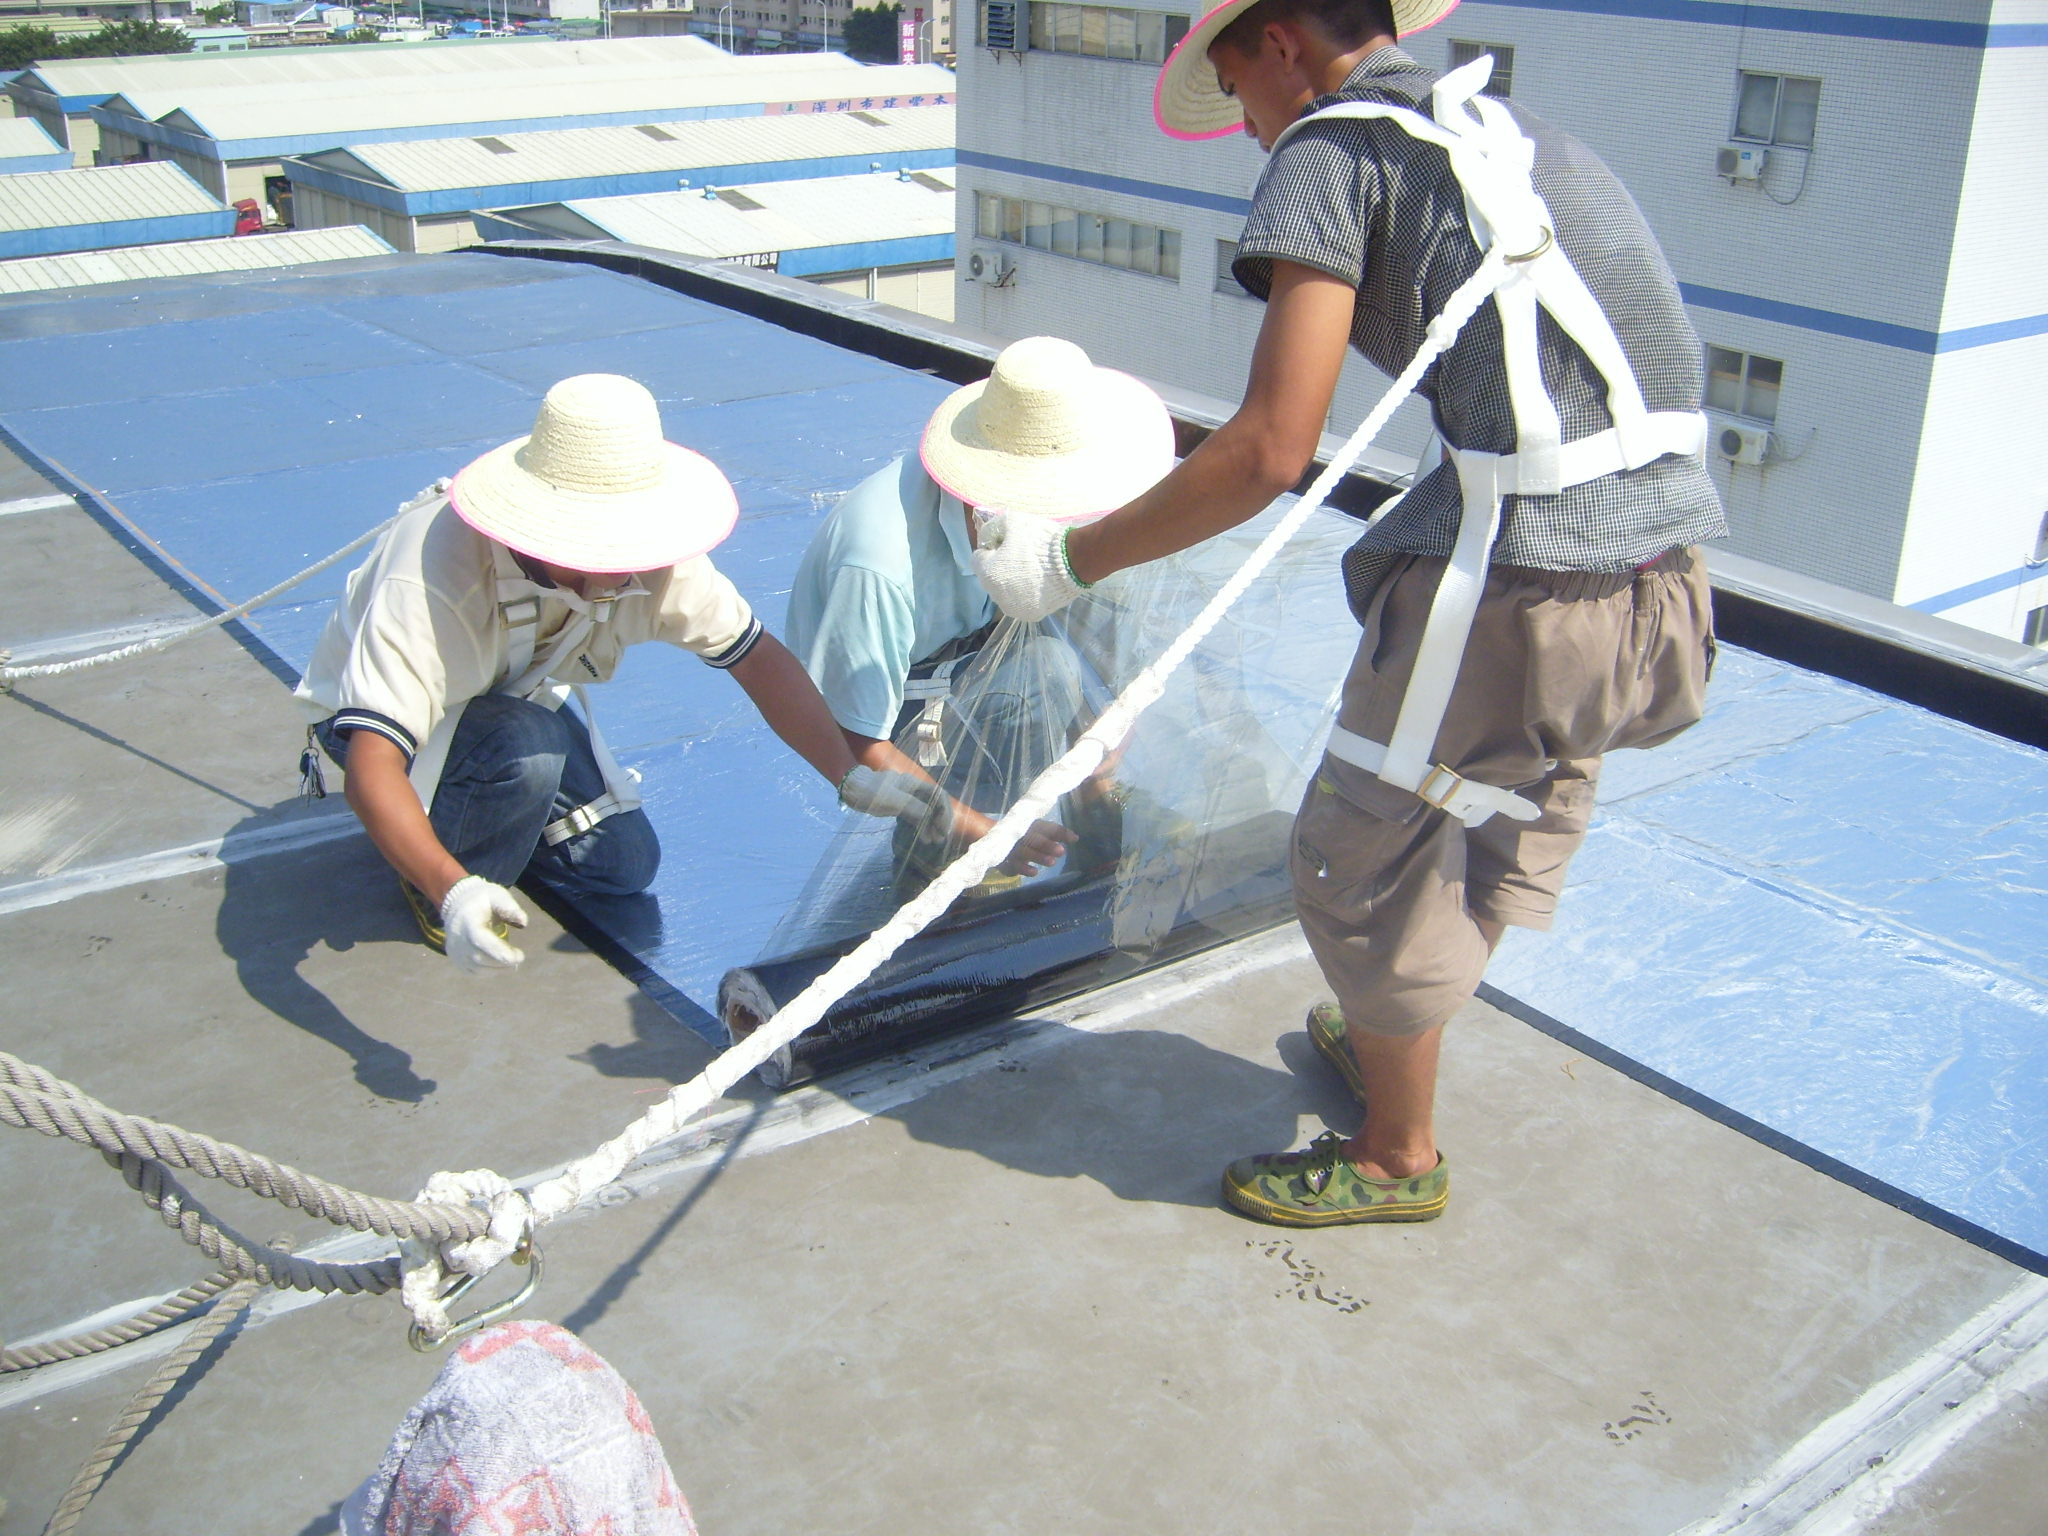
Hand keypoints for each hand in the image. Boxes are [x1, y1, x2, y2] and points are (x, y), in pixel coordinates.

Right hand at [440, 875, 527, 973]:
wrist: (458, 906)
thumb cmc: (483, 900)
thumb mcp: (497, 896)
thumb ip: (510, 908)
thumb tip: (524, 922)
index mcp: (468, 922)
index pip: (480, 941)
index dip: (500, 952)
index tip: (520, 956)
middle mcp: (458, 940)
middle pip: (480, 958)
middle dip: (503, 961)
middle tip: (519, 956)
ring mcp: (456, 952)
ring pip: (478, 968)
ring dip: (499, 967)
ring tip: (511, 958)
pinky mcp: (458, 961)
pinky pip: (475, 972)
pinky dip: (491, 970)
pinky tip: (500, 962)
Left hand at [838, 765, 953, 834]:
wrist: (852, 789)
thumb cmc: (870, 793)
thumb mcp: (891, 800)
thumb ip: (912, 807)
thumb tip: (930, 817)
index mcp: (915, 784)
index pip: (938, 796)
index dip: (944, 812)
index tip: (942, 829)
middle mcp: (914, 789)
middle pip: (935, 804)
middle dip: (940, 820)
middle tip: (941, 838)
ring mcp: (907, 797)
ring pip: (926, 811)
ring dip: (931, 825)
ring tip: (934, 841)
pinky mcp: (899, 805)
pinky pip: (916, 815)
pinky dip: (921, 825)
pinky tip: (923, 837)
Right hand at [955, 807, 1075, 874]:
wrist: (983, 834)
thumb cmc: (1018, 834)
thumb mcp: (1033, 830)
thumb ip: (1052, 833)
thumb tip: (1075, 838)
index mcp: (1029, 825)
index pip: (1046, 827)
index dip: (1060, 832)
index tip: (1074, 839)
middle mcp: (1021, 835)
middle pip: (1035, 839)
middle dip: (1048, 845)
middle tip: (1061, 851)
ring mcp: (1011, 848)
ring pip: (1025, 852)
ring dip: (1038, 857)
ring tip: (1052, 863)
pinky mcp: (1003, 859)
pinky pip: (1012, 864)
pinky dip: (1023, 868)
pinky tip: (1034, 872)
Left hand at [971, 513, 1087, 621]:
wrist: (1073, 562)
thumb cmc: (1039, 540)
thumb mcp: (1013, 521)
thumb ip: (995, 526)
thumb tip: (992, 533)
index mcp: (988, 573)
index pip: (978, 559)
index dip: (990, 550)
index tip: (1005, 544)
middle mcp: (996, 595)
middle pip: (990, 577)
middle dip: (999, 567)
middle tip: (1019, 556)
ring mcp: (1013, 607)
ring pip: (1004, 592)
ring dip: (1010, 583)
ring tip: (1030, 571)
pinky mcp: (1030, 615)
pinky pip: (1020, 602)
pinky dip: (1024, 594)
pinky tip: (1037, 583)